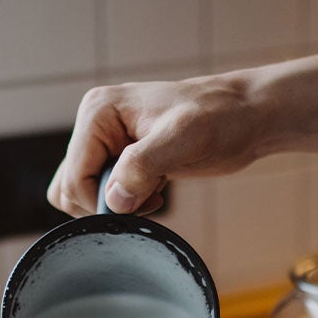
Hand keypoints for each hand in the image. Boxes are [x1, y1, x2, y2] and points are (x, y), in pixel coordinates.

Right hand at [47, 77, 265, 215]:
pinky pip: (108, 192)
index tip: (142, 202)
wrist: (246, 117)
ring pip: (86, 192)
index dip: (102, 201)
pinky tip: (157, 193)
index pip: (74, 176)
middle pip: (71, 187)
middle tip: (148, 197)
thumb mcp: (184, 139)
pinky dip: (128, 203)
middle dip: (107, 204)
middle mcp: (97, 125)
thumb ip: (143, 166)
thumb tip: (114, 200)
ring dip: (117, 205)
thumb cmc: (220, 118)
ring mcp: (110, 143)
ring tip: (153, 194)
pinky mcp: (126, 158)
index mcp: (99, 112)